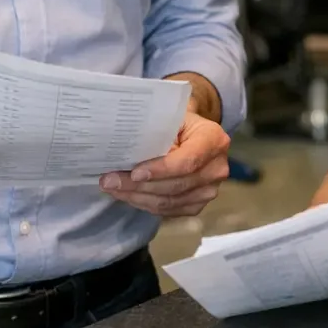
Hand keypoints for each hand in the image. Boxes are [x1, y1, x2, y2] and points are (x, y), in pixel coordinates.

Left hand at [99, 110, 229, 216]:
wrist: (191, 133)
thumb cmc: (178, 121)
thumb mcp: (171, 117)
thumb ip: (157, 131)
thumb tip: (126, 150)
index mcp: (214, 140)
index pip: (187, 162)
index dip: (161, 170)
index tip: (135, 172)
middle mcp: (217, 168)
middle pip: (176, 185)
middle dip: (139, 186)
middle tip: (109, 180)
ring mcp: (209, 190)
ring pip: (169, 202)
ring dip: (137, 197)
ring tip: (112, 187)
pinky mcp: (197, 204)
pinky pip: (168, 210)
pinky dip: (145, 204)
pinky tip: (127, 194)